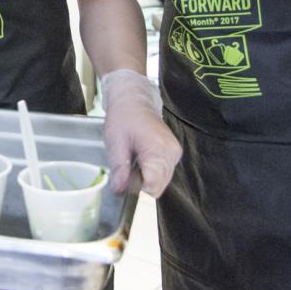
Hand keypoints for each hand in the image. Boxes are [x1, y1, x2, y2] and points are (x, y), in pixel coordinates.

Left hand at [99, 69, 180, 197]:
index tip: (125, 179)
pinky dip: (152, 172)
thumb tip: (119, 190)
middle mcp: (171, 153)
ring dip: (147, 178)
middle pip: (158, 186)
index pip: (152, 186)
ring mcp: (175, 153)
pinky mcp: (174, 152)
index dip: (137, 188)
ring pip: (162, 182)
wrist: (134, 99)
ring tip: (134, 159)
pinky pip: (164, 173)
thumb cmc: (124, 117)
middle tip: (127, 167)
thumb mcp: (115, 142)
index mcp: (157, 149)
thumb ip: (119, 168)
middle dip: (141, 184)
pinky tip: (142, 158)